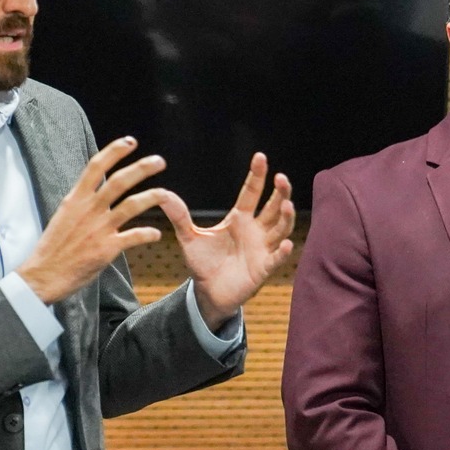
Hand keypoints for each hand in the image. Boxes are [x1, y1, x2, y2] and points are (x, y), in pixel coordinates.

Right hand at [17, 137, 171, 304]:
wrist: (43, 275)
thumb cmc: (52, 248)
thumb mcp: (63, 216)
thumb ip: (81, 202)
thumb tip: (94, 191)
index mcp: (75, 199)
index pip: (96, 166)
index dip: (115, 151)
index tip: (130, 142)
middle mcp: (88, 209)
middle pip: (120, 181)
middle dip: (142, 168)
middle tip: (160, 161)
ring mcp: (99, 228)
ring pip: (132, 205)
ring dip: (152, 197)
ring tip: (166, 194)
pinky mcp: (107, 248)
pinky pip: (134, 237)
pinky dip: (148, 234)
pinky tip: (156, 234)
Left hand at [158, 153, 295, 328]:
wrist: (208, 292)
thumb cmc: (203, 263)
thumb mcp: (189, 237)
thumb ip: (179, 216)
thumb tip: (162, 195)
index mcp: (239, 218)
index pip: (251, 192)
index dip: (257, 175)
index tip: (260, 157)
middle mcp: (255, 230)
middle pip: (273, 207)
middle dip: (280, 192)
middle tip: (281, 178)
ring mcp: (262, 249)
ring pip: (280, 229)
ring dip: (286, 217)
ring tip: (287, 205)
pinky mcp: (263, 268)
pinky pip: (276, 259)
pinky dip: (282, 252)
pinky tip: (286, 244)